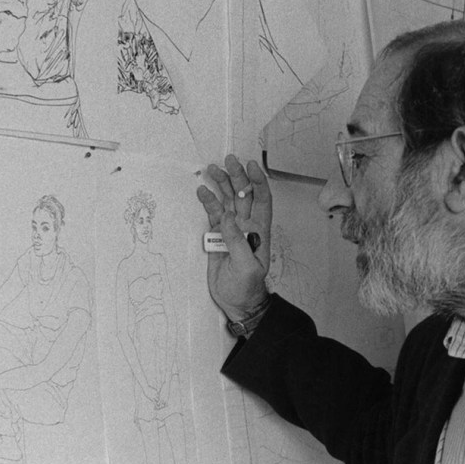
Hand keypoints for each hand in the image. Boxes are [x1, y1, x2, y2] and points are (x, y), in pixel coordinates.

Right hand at [196, 155, 272, 322]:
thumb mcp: (246, 266)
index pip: (262, 200)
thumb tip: (227, 218)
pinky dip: (208, 202)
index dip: (258, 181)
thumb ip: (237, 241)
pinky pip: (213, 214)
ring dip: (222, 184)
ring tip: (212, 169)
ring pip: (227, 200)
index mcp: (259, 230)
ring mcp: (231, 229)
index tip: (251, 166)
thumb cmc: (247, 287)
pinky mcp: (217, 236)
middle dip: (237, 176)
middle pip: (243, 194)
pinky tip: (202, 191)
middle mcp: (247, 225)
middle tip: (228, 161)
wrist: (236, 302)